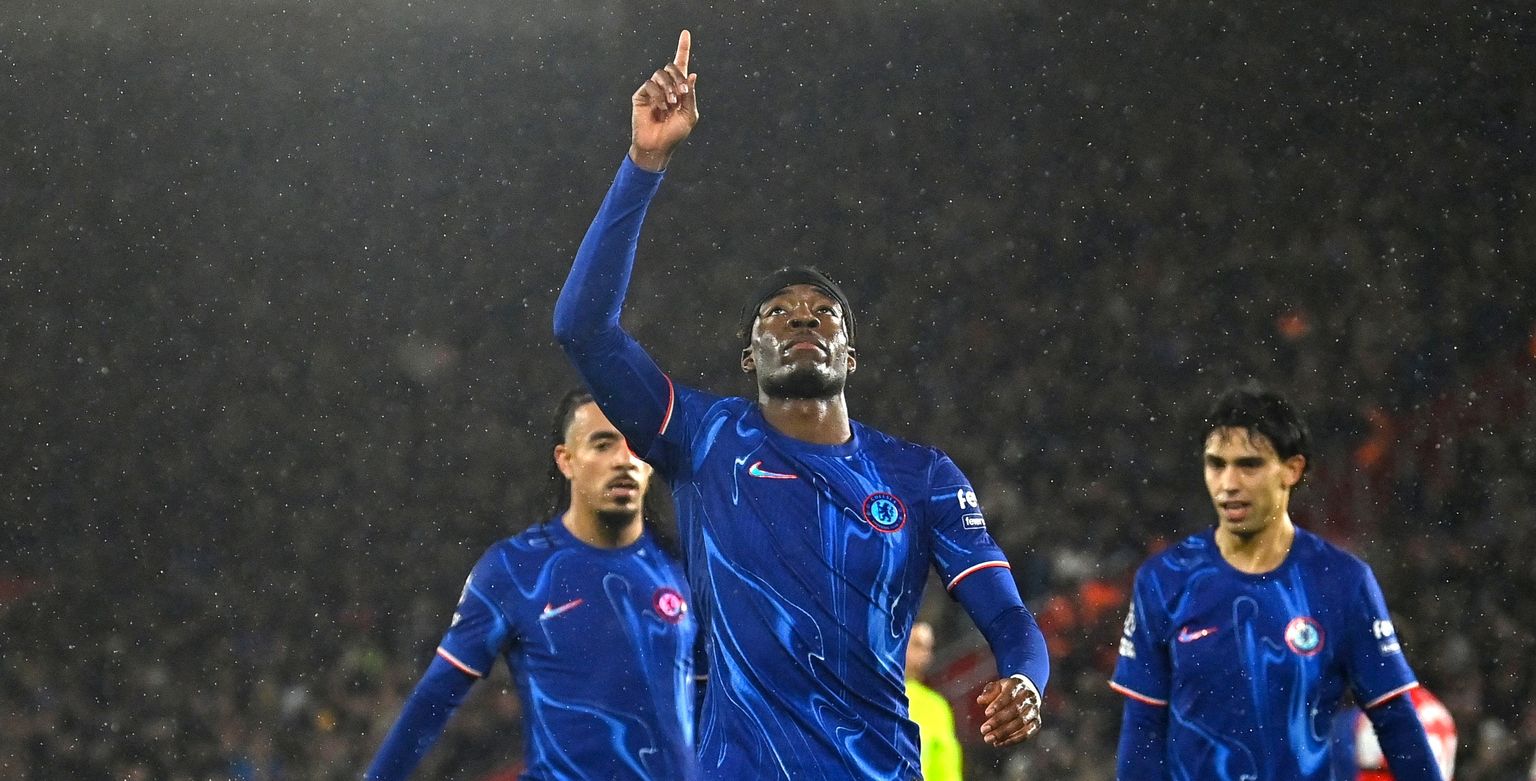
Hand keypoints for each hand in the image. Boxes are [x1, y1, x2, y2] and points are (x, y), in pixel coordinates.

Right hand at [629, 30, 699, 171]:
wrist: (657, 146)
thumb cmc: (675, 134)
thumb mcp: (690, 114)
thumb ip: (690, 94)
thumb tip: (692, 74)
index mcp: (679, 89)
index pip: (681, 64)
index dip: (683, 48)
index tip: (685, 33)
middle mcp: (665, 86)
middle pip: (671, 66)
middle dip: (678, 77)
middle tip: (682, 93)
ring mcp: (652, 90)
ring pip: (660, 74)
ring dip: (669, 88)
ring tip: (671, 105)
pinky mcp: (640, 95)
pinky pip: (650, 85)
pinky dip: (658, 96)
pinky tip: (661, 109)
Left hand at [976, 674, 1042, 747]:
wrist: (1028, 692)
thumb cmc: (1008, 691)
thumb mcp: (997, 686)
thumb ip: (989, 692)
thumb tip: (980, 700)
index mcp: (1016, 686)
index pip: (1008, 695)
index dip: (997, 704)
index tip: (986, 713)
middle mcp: (1028, 697)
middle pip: (1014, 710)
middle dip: (998, 721)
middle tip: (984, 730)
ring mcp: (1034, 710)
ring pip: (1021, 723)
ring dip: (1004, 733)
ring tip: (990, 739)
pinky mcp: (1036, 722)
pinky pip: (1027, 733)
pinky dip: (1014, 740)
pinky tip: (1001, 743)